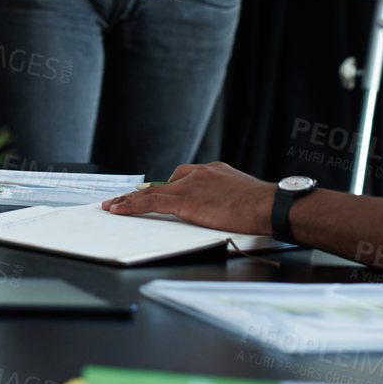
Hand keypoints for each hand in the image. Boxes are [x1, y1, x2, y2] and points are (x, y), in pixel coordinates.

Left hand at [101, 161, 278, 236]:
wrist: (269, 205)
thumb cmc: (265, 207)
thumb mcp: (246, 198)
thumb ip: (231, 200)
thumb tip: (230, 212)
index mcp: (215, 171)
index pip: (184, 176)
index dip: (168, 186)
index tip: (159, 191)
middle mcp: (199, 174)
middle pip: (164, 183)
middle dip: (144, 193)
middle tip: (127, 200)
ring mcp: (190, 186)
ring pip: (152, 192)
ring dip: (129, 200)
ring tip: (113, 206)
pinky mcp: (184, 201)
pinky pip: (150, 202)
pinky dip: (131, 205)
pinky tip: (117, 210)